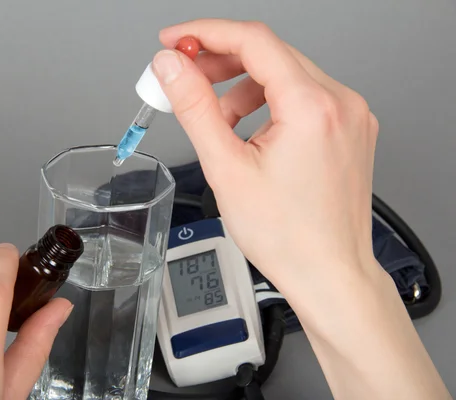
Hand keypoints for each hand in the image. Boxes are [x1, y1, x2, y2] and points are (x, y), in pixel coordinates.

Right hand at [152, 19, 379, 304]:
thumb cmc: (288, 237)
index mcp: (313, 106)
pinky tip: (249, 133)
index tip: (176, 41)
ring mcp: (349, 116)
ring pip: (285, 76)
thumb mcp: (227, 168)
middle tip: (184, 79)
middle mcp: (340, 102)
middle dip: (220, 63)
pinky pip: (302, 97)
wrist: (329, 273)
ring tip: (218, 123)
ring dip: (243, 88)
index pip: (254, 40)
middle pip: (269, 54)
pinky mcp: (348, 129)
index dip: (206, 33)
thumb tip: (172, 68)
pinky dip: (268, 105)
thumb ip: (194, 108)